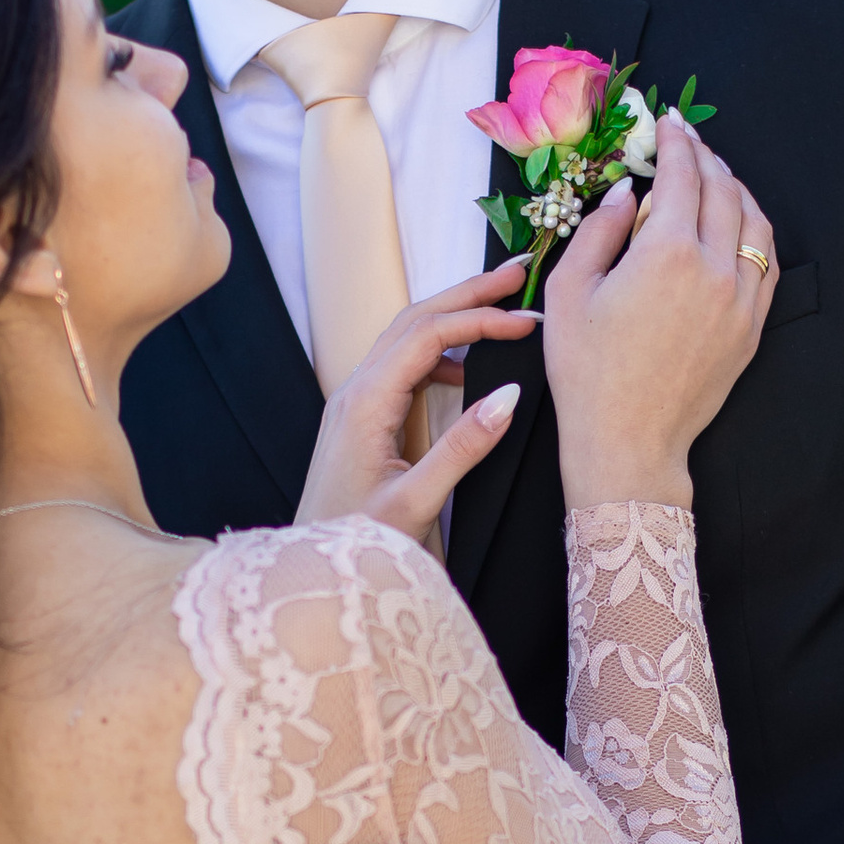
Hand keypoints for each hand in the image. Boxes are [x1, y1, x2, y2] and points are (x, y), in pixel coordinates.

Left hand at [295, 259, 538, 543]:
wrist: (316, 568)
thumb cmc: (360, 541)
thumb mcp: (417, 501)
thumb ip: (463, 448)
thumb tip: (510, 395)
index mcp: (366, 404)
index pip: (428, 336)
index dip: (480, 320)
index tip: (527, 321)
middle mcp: (354, 392)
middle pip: (414, 320)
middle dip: (467, 293)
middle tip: (517, 274)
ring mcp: (353, 402)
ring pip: (405, 338)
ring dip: (452, 317)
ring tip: (499, 309)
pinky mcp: (359, 417)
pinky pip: (400, 366)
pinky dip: (438, 353)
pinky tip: (466, 371)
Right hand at [540, 113, 776, 511]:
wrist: (629, 441)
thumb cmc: (587, 371)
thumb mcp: (569, 292)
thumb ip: (601, 229)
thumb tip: (630, 191)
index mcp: (667, 253)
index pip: (682, 175)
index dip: (675, 141)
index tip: (667, 123)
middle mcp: (715, 269)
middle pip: (723, 190)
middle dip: (705, 157)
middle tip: (687, 141)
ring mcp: (741, 299)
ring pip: (754, 222)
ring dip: (736, 188)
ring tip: (714, 175)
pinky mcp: (752, 327)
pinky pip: (766, 263)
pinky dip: (755, 231)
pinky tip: (739, 224)